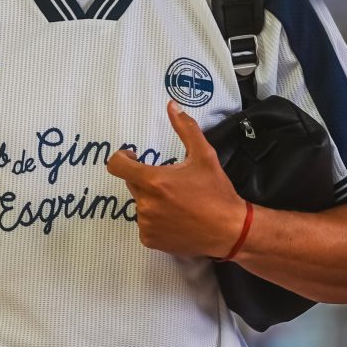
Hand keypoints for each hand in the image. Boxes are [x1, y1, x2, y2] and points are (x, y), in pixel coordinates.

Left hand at [106, 101, 246, 257]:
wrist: (230, 230)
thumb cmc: (217, 192)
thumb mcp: (204, 156)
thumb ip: (185, 129)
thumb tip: (172, 106)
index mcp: (154, 181)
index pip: (117, 166)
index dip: (122, 158)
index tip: (133, 157)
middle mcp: (145, 204)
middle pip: (132, 184)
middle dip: (146, 179)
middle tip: (172, 182)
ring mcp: (146, 224)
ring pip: (140, 204)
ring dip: (152, 200)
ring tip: (178, 203)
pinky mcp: (150, 240)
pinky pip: (145, 224)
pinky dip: (156, 219)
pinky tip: (176, 218)